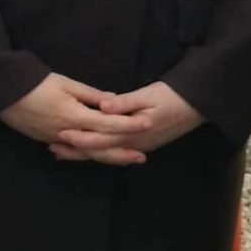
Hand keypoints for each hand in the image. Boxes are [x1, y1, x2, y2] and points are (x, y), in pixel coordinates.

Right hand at [0, 74, 147, 164]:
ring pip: (87, 153)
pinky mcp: (47, 140)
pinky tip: (97, 156)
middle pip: (100, 147)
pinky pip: (73, 151)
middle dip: (122, 153)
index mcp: (75, 116)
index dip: (129, 124)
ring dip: (107, 157)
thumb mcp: (66, 83)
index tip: (148, 123)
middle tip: (142, 157)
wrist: (3, 94)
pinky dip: (87, 155)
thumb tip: (113, 101)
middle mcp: (68, 133)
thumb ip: (91, 95)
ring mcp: (57, 139)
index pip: (108, 124)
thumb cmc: (36, 84)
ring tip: (125, 159)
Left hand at [53, 82, 204, 163]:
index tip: (59, 134)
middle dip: (76, 150)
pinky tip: (90, 151)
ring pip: (106, 155)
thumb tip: (102, 106)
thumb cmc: (173, 96)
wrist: (198, 106)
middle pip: (100, 151)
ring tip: (62, 152)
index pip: (100, 139)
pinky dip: (100, 153)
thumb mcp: (149, 95)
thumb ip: (125, 103)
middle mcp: (133, 145)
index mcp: (133, 132)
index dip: (79, 138)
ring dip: (85, 155)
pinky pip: (116, 153)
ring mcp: (138, 148)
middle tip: (52, 147)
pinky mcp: (142, 145)